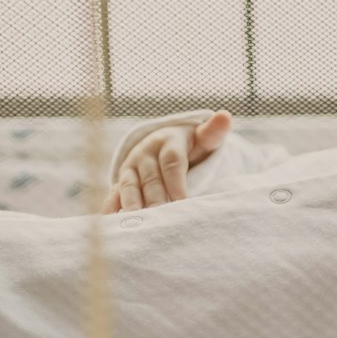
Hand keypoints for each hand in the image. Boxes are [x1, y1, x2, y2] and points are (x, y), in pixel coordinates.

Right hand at [102, 110, 232, 212]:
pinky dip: (111, 207)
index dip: (176, 182)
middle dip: (155, 198)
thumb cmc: (189, 144)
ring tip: (136, 222)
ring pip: (129, 186)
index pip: (172, 162)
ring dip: (131, 204)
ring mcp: (130, 168)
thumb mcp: (202, 137)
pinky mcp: (120, 181)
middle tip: (161, 218)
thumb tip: (225, 115)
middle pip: (151, 178)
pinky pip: (113, 193)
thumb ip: (214, 131)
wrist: (162, 143)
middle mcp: (146, 153)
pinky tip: (111, 222)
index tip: (182, 202)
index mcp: (167, 142)